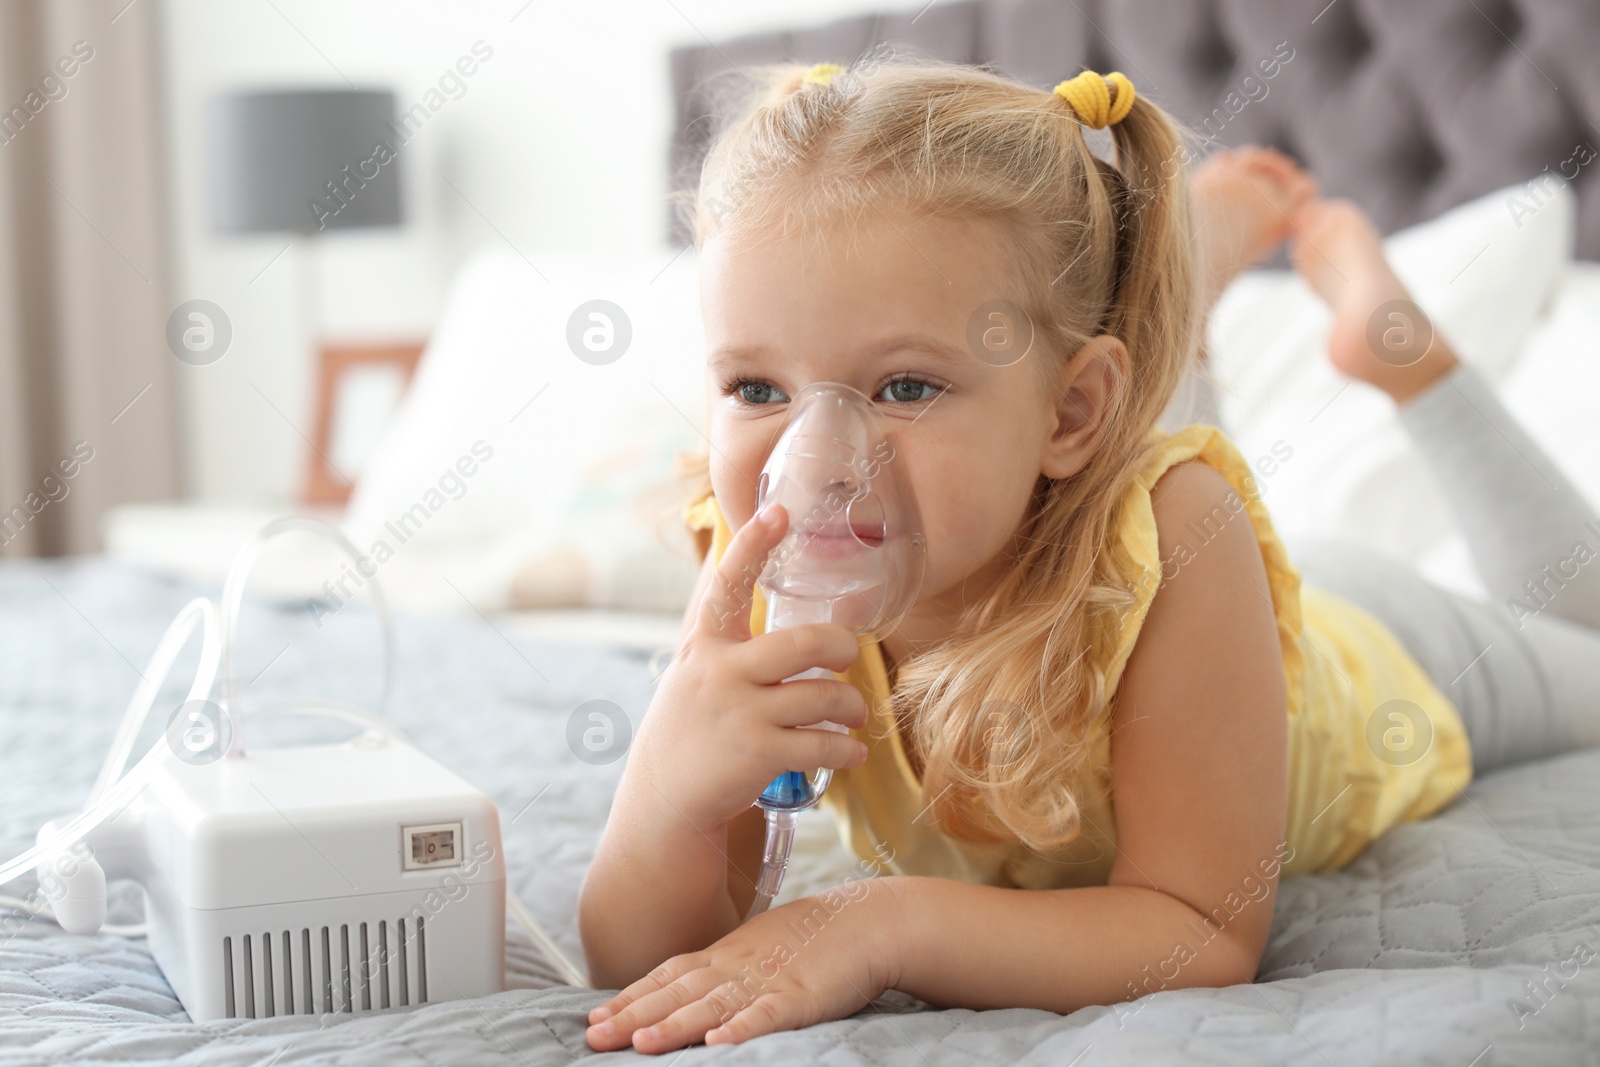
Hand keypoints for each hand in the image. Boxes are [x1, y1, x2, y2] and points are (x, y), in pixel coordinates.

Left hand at [585, 878, 896, 1052]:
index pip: (668, 976)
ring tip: (640, 1043)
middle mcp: (737, 965)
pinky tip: (719, 1044)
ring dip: (674, 1025)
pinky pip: (768, 1014)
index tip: (594, 1018)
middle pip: (677, 992)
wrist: (867, 920)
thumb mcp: (759, 948)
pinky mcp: (801, 996)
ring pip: (713, 1005)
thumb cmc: (814, 937)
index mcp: (726, 954)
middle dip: (633, 1014)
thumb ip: (725, 968)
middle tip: (594, 1036)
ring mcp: (768, 979)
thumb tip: (689, 988)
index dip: (630, 996)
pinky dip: (742, 1028)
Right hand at [624, 503, 870, 835]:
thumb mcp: (690, 671)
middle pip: (803, 643)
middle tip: (849, 654)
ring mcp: (740, 715)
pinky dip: (847, 749)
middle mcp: (720, 674)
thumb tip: (724, 556)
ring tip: (852, 713)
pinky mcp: (759, 755)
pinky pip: (825, 744)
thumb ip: (716, 627)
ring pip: (825, 696)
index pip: (725, 586)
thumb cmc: (690, 729)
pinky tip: (850, 752)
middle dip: (841, 646)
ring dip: (851, 706)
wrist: (664, 802)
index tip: (779, 511)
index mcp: (705, 647)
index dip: (753, 545)